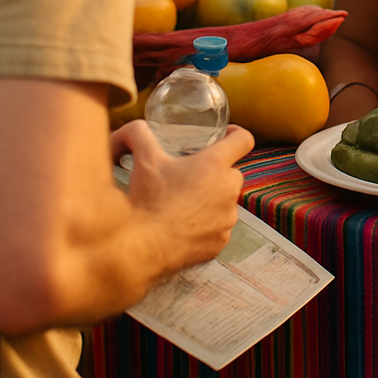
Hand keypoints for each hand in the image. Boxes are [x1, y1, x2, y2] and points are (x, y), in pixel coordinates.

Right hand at [114, 121, 254, 274]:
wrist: (142, 249)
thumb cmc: (147, 202)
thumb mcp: (143, 159)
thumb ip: (138, 133)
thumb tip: (134, 128)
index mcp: (215, 165)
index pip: (244, 140)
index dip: (236, 133)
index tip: (224, 136)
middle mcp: (228, 191)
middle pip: (231, 172)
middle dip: (213, 171)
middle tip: (188, 173)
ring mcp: (227, 219)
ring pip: (225, 201)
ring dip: (210, 199)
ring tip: (182, 202)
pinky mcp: (220, 243)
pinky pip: (218, 227)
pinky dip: (205, 225)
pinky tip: (183, 225)